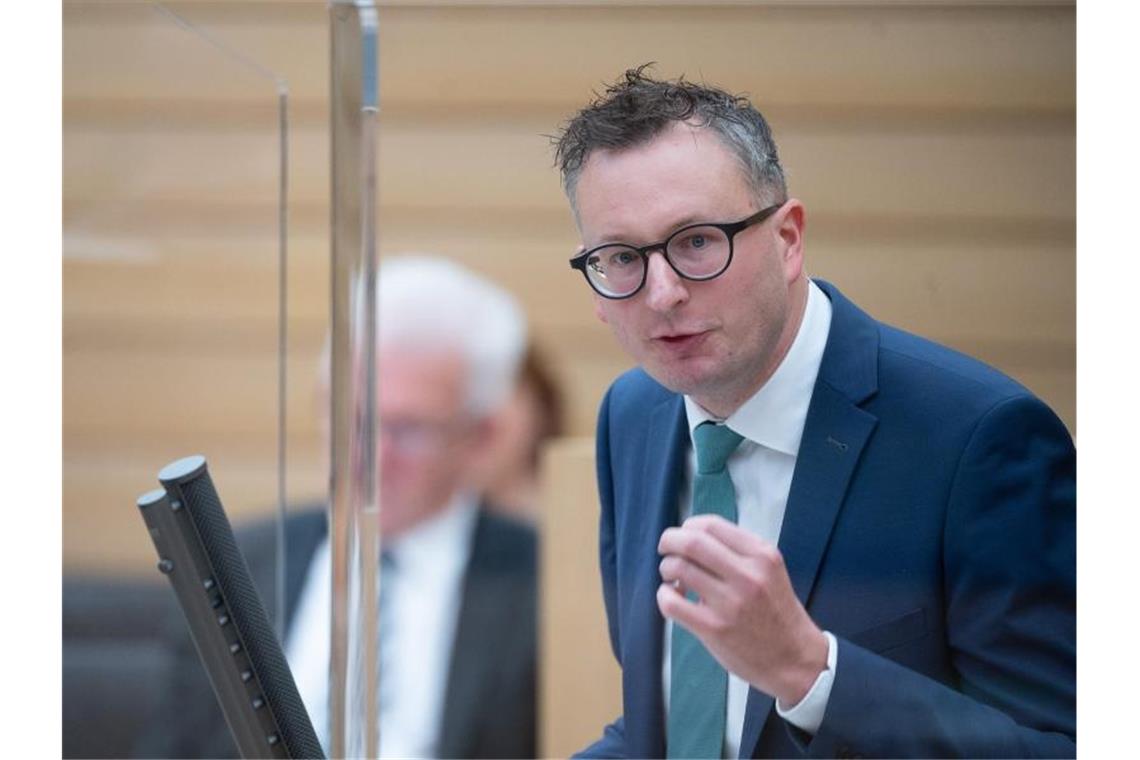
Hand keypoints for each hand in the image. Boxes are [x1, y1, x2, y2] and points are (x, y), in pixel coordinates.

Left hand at [657, 514, 827, 706]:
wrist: (795, 660)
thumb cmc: (777, 613)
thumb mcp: (770, 572)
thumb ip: (738, 552)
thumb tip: (691, 537)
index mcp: (762, 555)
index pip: (711, 525)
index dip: (688, 527)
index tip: (683, 536)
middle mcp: (748, 575)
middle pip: (691, 541)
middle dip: (669, 541)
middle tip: (665, 550)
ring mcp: (730, 602)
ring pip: (678, 568)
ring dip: (667, 568)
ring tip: (673, 580)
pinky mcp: (714, 628)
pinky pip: (671, 602)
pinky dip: (663, 596)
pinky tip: (673, 598)